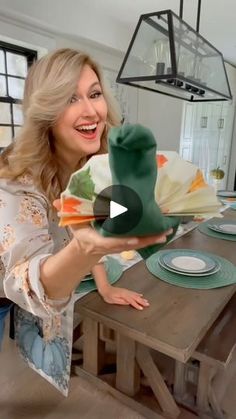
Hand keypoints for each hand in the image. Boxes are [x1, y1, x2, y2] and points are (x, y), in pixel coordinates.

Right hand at [53, 199, 172, 255]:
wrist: (88, 247)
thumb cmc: (81, 232)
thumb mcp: (71, 222)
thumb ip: (65, 211)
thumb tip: (55, 202)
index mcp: (99, 240)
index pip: (111, 242)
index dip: (123, 241)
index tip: (133, 238)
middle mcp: (113, 245)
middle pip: (132, 244)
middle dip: (147, 239)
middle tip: (163, 232)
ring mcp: (122, 245)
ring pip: (140, 244)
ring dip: (154, 238)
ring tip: (168, 230)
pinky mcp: (128, 243)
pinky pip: (142, 241)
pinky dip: (153, 237)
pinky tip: (165, 230)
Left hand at [99, 285, 149, 309]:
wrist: (105, 288)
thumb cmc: (108, 295)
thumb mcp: (113, 300)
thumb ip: (121, 301)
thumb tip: (128, 303)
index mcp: (123, 295)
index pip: (131, 301)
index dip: (136, 305)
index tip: (141, 308)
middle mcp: (126, 292)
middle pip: (135, 297)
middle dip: (142, 301)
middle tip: (147, 304)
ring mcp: (126, 291)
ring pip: (135, 295)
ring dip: (141, 298)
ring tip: (146, 301)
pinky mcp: (126, 291)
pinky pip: (133, 293)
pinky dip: (138, 294)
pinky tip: (140, 295)